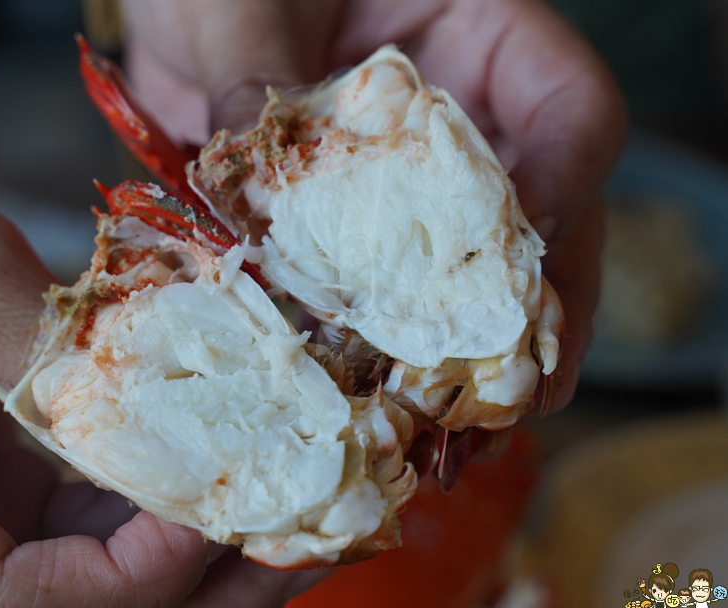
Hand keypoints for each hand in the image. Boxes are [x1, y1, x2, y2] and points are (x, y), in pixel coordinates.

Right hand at [0, 134, 319, 607]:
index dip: (138, 574)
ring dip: (198, 556)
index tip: (224, 502)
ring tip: (293, 504)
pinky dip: (166, 504)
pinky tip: (232, 467)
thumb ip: (54, 354)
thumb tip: (190, 406)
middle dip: (198, 591)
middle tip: (304, 536)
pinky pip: (92, 526)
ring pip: (93, 587)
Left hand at [121, 0, 626, 412]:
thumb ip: (257, 86)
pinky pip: (386, 295)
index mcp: (470, 35)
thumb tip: (261, 207)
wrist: (174, 4)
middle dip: (534, 309)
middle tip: (523, 389)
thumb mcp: (239, 4)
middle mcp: (459, 119)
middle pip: (542, 216)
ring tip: (464, 429)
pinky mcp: (351, 228)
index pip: (567, 103)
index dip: (566, 176)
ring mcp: (407, 182)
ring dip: (470, 354)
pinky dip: (385, 353)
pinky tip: (381, 406)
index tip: (525, 241)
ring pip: (469, 272)